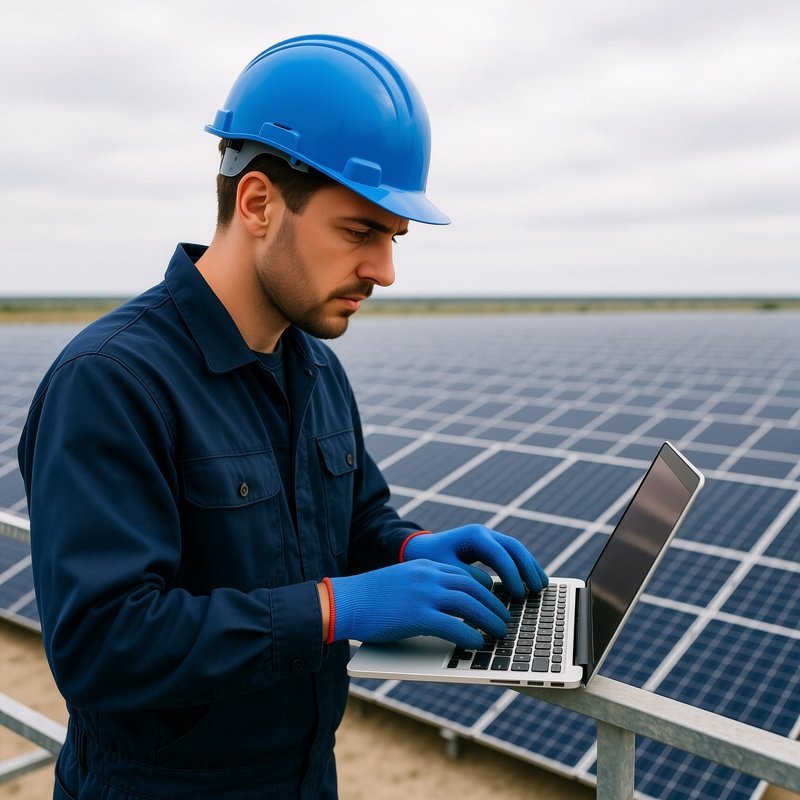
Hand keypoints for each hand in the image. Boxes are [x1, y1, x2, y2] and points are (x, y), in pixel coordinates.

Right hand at [327, 559, 510, 648]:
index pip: (464, 574)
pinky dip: (470, 635)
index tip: (494, 601)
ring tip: (499, 632)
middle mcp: (428, 575)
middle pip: (473, 587)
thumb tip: (441, 608)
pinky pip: (454, 625)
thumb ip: (422, 590)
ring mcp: (424, 594)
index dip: (484, 589)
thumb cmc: (368, 598)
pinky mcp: (417, 615)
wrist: (344, 601)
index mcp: (424, 566)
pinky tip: (477, 643)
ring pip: (470, 604)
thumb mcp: (400, 583)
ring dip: (489, 620)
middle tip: (504, 618)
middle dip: (494, 604)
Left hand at [401, 524, 547, 596]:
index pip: (499, 554)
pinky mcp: (489, 546)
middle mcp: (484, 533)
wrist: (419, 549)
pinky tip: (531, 581)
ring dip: (530, 567)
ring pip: (516, 549)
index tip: (519, 594)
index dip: (512, 574)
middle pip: (514, 547)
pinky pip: (511, 554)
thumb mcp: (445, 569)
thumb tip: (489, 587)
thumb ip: (467, 577)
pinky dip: (523, 566)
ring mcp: (488, 537)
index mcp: (474, 536)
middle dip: (528, 568)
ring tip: (541, 587)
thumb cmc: (429, 559)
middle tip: (536, 590)